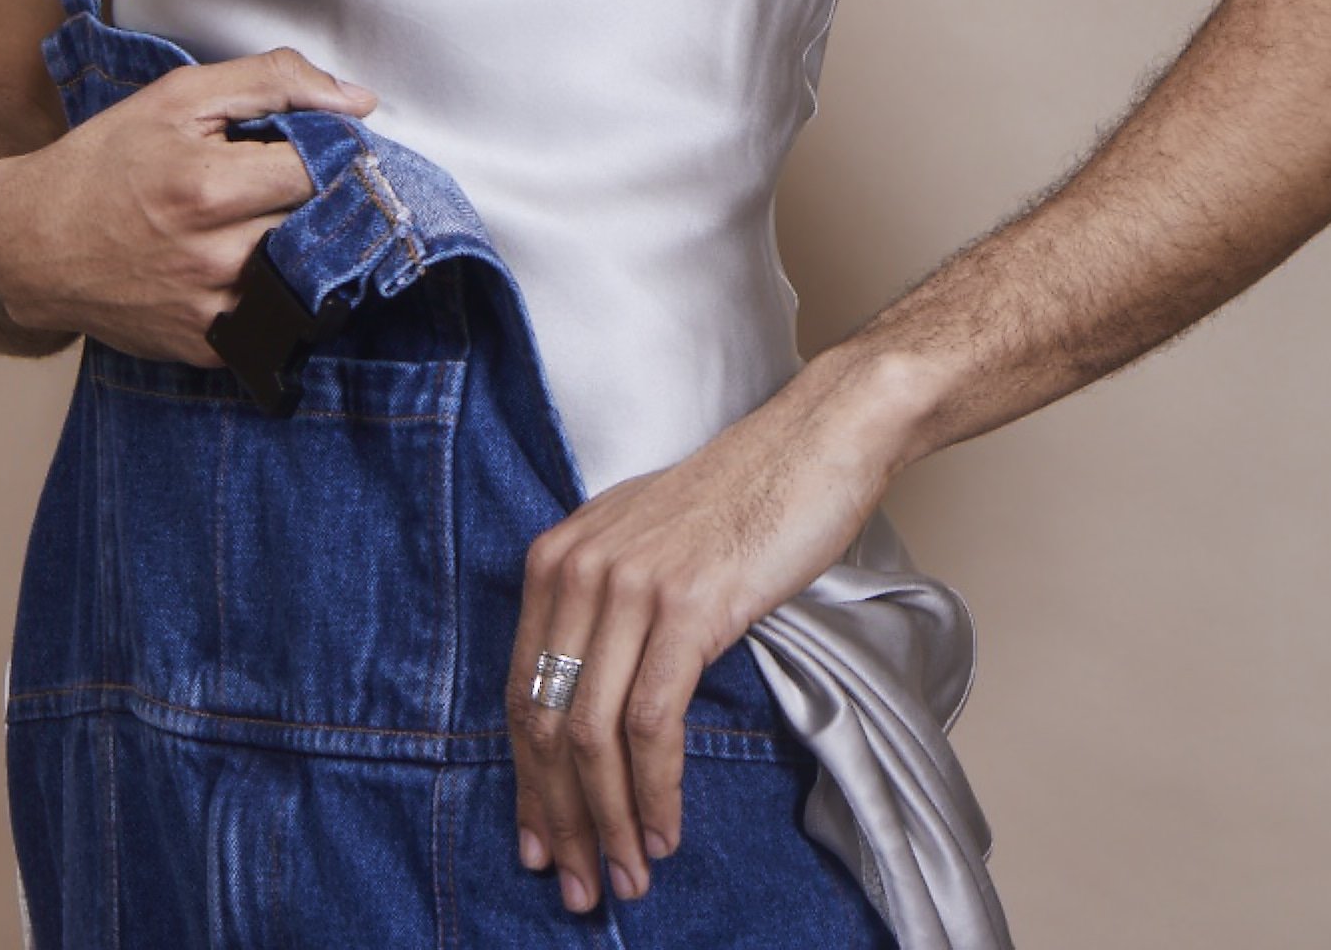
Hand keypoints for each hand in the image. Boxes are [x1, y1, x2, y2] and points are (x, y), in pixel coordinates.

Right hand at [0, 46, 378, 360]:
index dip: (336, 150)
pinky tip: (252, 258)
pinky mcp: (206, 347)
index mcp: (209, 187)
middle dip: (325, 198)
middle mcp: (214, 256)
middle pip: (324, 225)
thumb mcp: (180, 96)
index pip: (324, 168)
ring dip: (308, 244)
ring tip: (274, 218)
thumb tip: (357, 102)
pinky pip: (278, 320)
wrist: (30, 242)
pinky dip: (279, 288)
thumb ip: (274, 82)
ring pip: (309, 275)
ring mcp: (211, 309)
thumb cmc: (106, 160)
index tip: (324, 144)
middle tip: (299, 180)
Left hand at [504, 338, 907, 914]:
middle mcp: (578, 568)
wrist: (811, 446)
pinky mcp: (686, 607)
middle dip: (557, 816)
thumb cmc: (738, 502)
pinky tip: (665, 830)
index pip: (519, 689)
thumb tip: (584, 713)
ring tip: (625, 876)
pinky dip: (653, 791)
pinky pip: (651, 723)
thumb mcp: (642, 545)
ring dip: (606, 821)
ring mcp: (630, 585)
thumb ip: (603, 608)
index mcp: (557, 555)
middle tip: (575, 884)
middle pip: (543, 719)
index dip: (525, 779)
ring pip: (592, 734)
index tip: (537, 842)